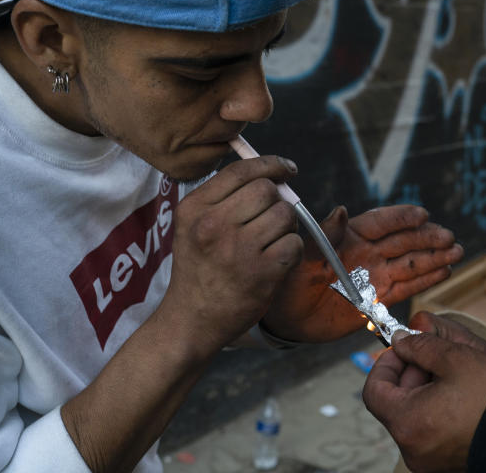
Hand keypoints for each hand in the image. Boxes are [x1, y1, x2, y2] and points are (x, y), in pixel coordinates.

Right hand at [156, 156, 303, 354]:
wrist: (191, 320)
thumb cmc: (198, 269)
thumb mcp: (193, 226)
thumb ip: (224, 197)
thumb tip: (272, 174)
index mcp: (194, 208)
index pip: (241, 170)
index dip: (271, 164)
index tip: (287, 169)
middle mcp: (213, 225)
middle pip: (267, 190)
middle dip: (277, 201)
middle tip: (271, 220)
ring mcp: (238, 250)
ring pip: (285, 215)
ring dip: (286, 227)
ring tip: (270, 243)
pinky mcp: (261, 273)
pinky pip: (294, 244)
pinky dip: (291, 251)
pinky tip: (276, 262)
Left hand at [261, 205, 463, 342]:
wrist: (285, 318)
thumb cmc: (288, 282)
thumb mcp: (303, 258)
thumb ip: (325, 236)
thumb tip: (343, 210)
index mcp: (349, 237)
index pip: (381, 222)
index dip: (401, 218)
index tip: (422, 215)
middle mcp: (367, 253)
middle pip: (403, 241)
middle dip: (427, 238)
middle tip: (448, 237)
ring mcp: (376, 275)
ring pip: (411, 262)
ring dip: (434, 256)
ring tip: (456, 252)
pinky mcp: (379, 298)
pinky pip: (407, 286)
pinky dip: (427, 279)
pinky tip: (445, 272)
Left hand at [362, 329, 485, 472]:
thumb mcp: (455, 357)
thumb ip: (420, 346)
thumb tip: (401, 341)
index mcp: (409, 423)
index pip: (375, 391)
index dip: (386, 364)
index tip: (404, 348)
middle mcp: (414, 449)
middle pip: (394, 404)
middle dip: (410, 374)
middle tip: (433, 355)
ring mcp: (431, 460)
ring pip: (413, 417)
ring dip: (425, 390)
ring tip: (452, 372)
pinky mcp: (448, 463)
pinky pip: (430, 431)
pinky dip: (437, 409)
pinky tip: (460, 392)